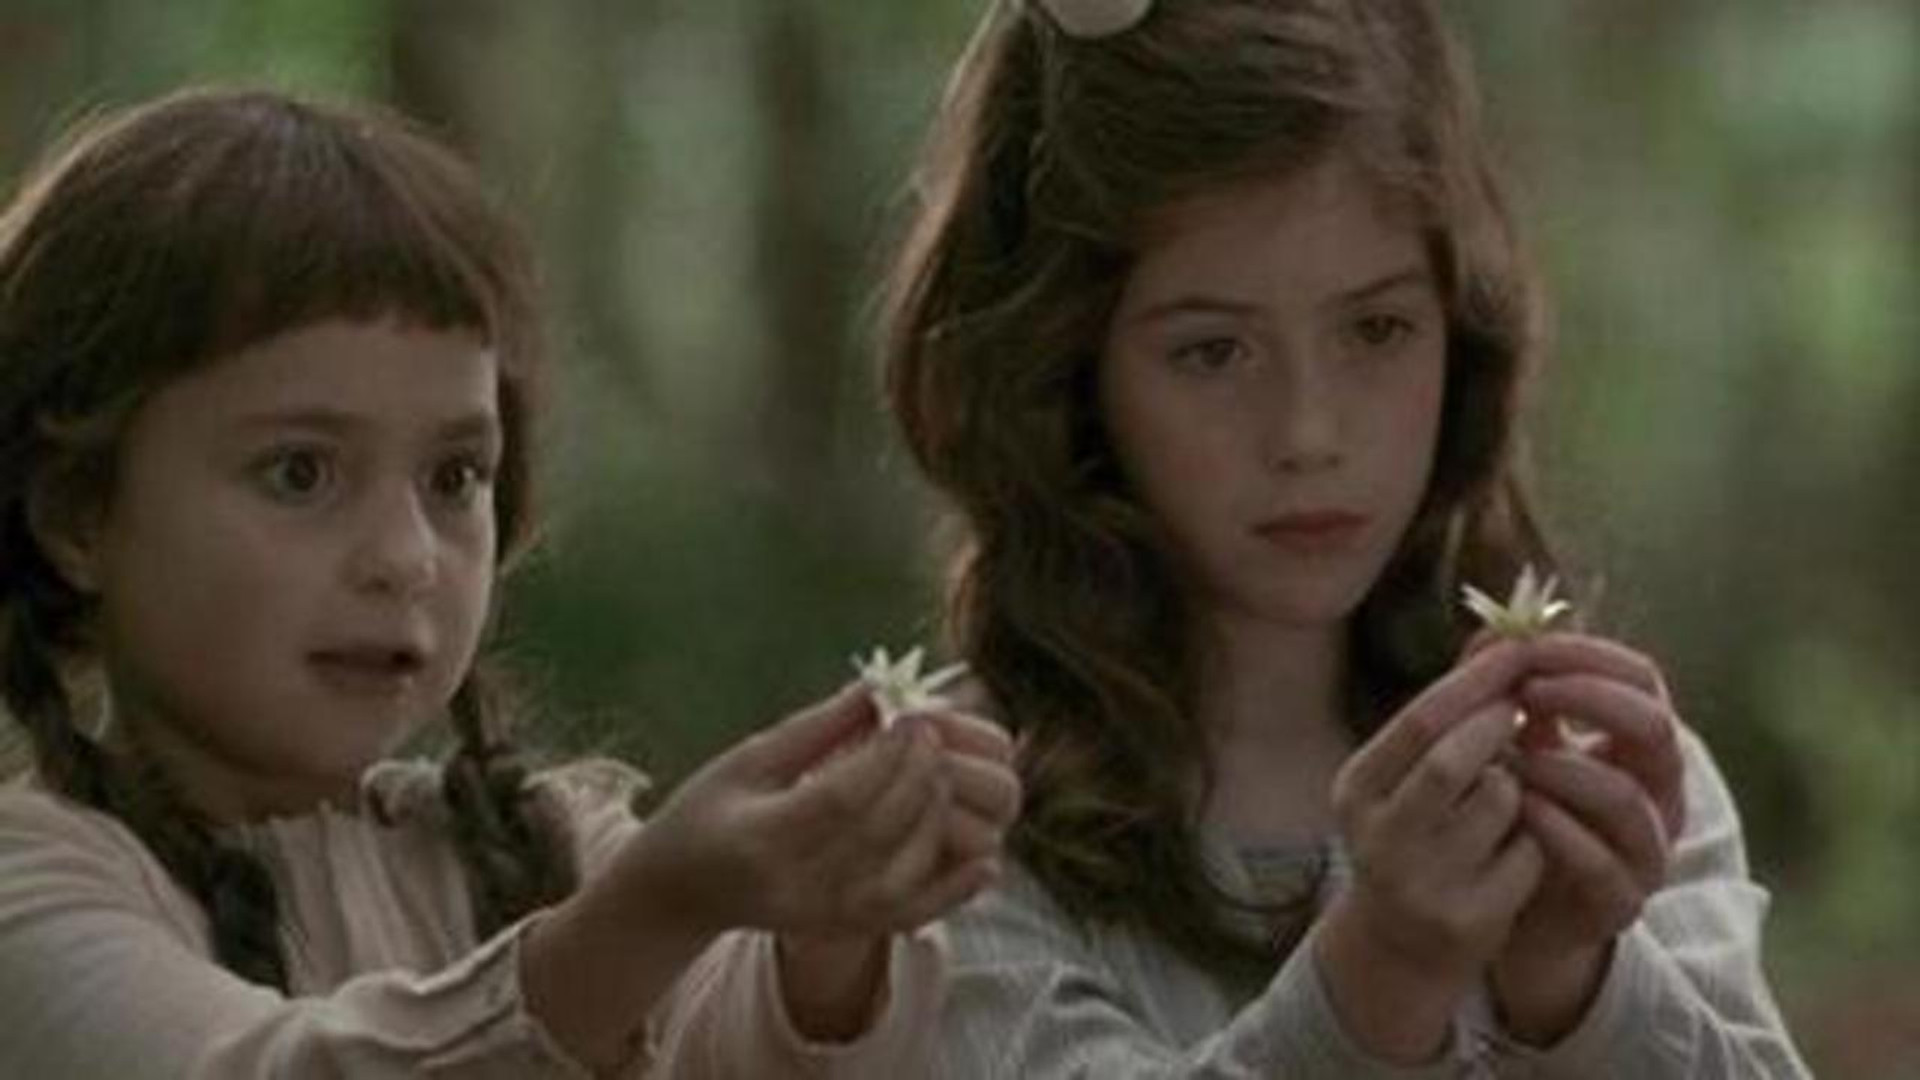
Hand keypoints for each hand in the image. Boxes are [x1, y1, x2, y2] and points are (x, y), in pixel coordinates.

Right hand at [624, 683, 1007, 939]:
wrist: (682, 891)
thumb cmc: (707, 811)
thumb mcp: (749, 759)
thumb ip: (817, 727)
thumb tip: (879, 687)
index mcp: (760, 839)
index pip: (841, 798)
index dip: (885, 756)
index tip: (912, 717)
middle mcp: (794, 886)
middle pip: (877, 832)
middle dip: (917, 777)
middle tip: (936, 734)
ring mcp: (821, 916)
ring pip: (902, 875)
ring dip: (935, 823)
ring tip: (943, 776)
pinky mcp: (842, 930)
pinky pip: (909, 916)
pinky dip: (952, 893)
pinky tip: (985, 862)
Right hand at [1316, 640, 1544, 1062]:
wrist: (1400, 944)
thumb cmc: (1413, 833)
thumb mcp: (1407, 773)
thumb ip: (1448, 709)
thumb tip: (1496, 632)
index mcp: (1356, 789)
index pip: (1419, 720)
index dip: (1476, 682)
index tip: (1519, 654)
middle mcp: (1378, 836)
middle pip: (1453, 761)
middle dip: (1500, 726)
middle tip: (1527, 707)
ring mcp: (1419, 882)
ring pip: (1500, 802)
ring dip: (1521, 786)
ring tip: (1509, 792)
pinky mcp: (1466, 920)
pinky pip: (1528, 853)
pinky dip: (1535, 838)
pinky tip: (1517, 845)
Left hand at [1491, 633, 1683, 1042]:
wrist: (1524, 915)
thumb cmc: (1526, 818)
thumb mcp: (1520, 745)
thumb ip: (1508, 690)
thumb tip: (1491, 632)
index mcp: (1639, 746)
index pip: (1642, 679)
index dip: (1588, 655)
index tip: (1528, 650)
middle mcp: (1657, 793)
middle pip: (1653, 726)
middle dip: (1586, 698)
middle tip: (1525, 692)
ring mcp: (1646, 850)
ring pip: (1626, 795)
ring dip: (1561, 765)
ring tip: (1512, 754)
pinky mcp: (1619, 901)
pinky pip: (1599, 860)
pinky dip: (1554, 826)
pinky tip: (1516, 805)